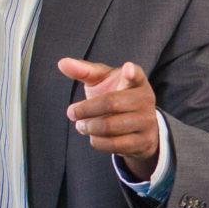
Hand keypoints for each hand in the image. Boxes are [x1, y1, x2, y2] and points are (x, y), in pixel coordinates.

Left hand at [59, 57, 159, 179]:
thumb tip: (62, 63)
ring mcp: (146, 121)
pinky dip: (98, 141)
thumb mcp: (102, 81)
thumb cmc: (116, 96)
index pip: (136, 74)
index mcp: (136, 81)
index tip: (127, 69)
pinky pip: (115, 144)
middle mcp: (145, 100)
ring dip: (89, 127)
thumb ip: (84, 71)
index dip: (131, 73)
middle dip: (86, 109)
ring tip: (81, 125)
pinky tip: (93, 136)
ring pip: (110, 126)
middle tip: (71, 113)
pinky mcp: (143, 141)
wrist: (138, 126)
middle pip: (111, 103)